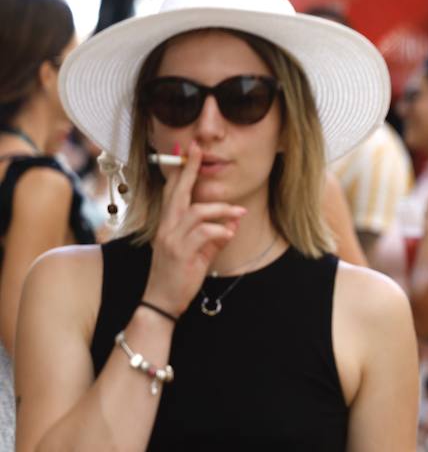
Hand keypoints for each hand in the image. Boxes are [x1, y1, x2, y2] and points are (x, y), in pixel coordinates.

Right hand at [144, 143, 244, 315]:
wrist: (162, 301)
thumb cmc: (179, 274)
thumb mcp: (198, 253)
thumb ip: (212, 238)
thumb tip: (231, 227)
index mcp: (168, 224)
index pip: (173, 191)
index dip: (180, 170)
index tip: (187, 150)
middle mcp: (166, 227)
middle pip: (178, 192)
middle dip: (190, 170)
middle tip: (200, 151)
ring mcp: (171, 239)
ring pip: (197, 212)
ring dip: (222, 210)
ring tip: (241, 214)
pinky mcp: (181, 252)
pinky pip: (204, 233)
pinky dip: (221, 231)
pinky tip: (230, 235)